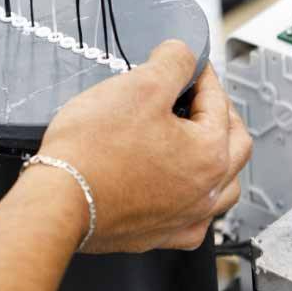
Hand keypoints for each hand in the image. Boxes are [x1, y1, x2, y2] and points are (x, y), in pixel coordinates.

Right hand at [38, 40, 248, 252]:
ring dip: (217, 161)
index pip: (218, 101)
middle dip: (220, 114)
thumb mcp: (139, 85)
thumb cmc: (93, 152)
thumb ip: (172, 63)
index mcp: (210, 152)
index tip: (189, 66)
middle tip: (200, 98)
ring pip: (222, 187)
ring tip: (199, 142)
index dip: (201, 75)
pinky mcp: (158, 235)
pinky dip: (194, 202)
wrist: (57, 202)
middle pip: (234, 144)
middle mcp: (206, 190)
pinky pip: (193, 220)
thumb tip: (184, 54)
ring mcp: (185, 217)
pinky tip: (180, 192)